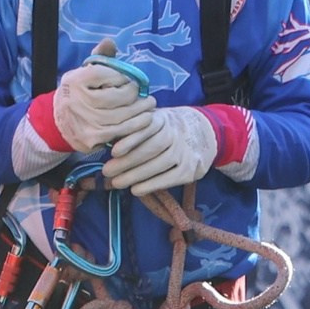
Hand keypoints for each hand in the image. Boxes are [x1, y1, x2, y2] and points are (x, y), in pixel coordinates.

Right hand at [53, 58, 153, 152]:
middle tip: (149, 97)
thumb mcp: (86, 72)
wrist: (59, 122)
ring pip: (123, 116)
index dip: (123, 78)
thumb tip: (110, 41)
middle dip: (136, 96)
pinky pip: (121, 132)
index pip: (109, 75)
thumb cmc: (80, 92)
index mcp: (76, 80)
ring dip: (142, 111)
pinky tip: (145, 120)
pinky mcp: (92, 138)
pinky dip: (136, 125)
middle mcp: (77, 100)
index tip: (130, 81)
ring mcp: (84, 121)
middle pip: (119, 97)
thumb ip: (101, 57)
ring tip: (150, 106)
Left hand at [103, 104, 219, 194]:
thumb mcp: (152, 120)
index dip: (131, 140)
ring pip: (160, 164)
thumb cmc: (166, 129)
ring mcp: (186, 151)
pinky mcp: (192, 169)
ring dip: (136, 176)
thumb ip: (134, 128)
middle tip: (107, 172)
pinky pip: (170, 178)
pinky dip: (152, 185)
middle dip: (127, 162)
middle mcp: (177, 133)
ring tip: (117, 183)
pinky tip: (136, 190)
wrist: (202, 133)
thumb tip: (107, 141)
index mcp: (164, 119)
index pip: (147, 128)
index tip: (114, 151)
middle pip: (152, 148)